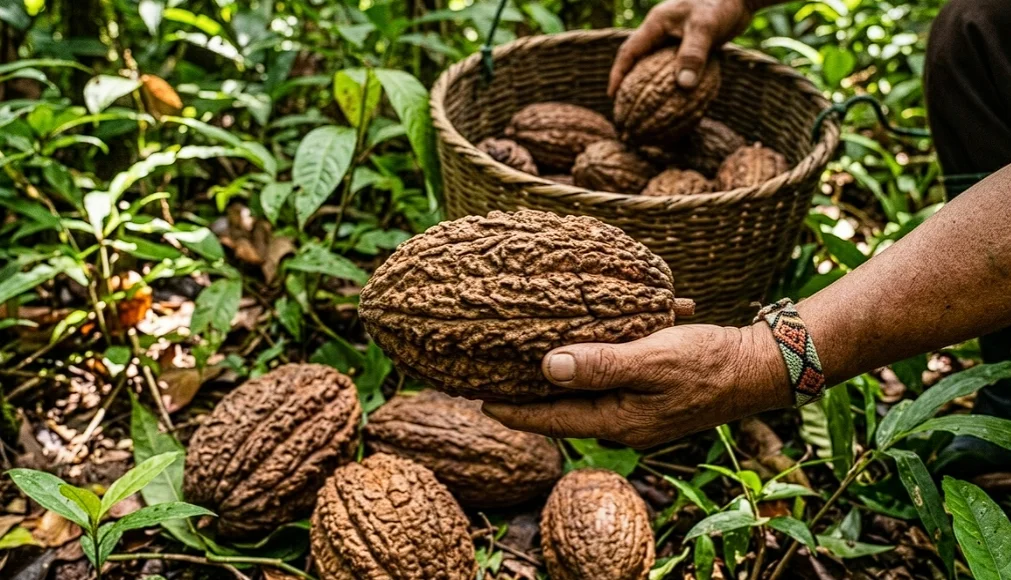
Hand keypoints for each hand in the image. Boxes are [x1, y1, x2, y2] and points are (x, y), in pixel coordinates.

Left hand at [482, 324, 791, 448]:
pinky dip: (597, 361)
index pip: (552, 420)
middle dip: (530, 394)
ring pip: (587, 393)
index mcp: (617, 420)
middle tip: (491, 378)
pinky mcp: (652, 393)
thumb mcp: (651, 360)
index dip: (514, 411)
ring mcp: (639, 410)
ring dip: (561, 376)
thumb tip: (546, 366)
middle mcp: (623, 422)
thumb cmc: (707, 363)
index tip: (479, 400)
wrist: (758, 367)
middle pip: (564, 409)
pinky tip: (588, 340)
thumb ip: (600, 365)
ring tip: (527, 359)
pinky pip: (612, 379)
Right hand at [608, 0, 755, 95]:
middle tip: (626, 108)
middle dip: (630, 85)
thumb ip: (693, 55)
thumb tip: (684, 86)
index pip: (629, 51)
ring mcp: (674, 39)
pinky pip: (675, 68)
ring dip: (651, 86)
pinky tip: (676, 101)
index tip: (613, 96)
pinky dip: (673, 83)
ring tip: (646, 110)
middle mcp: (661, 32)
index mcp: (656, 24)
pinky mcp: (689, 46)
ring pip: (655, 66)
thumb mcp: (705, 28)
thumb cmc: (721, 5)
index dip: (618, 74)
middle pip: (638, 61)